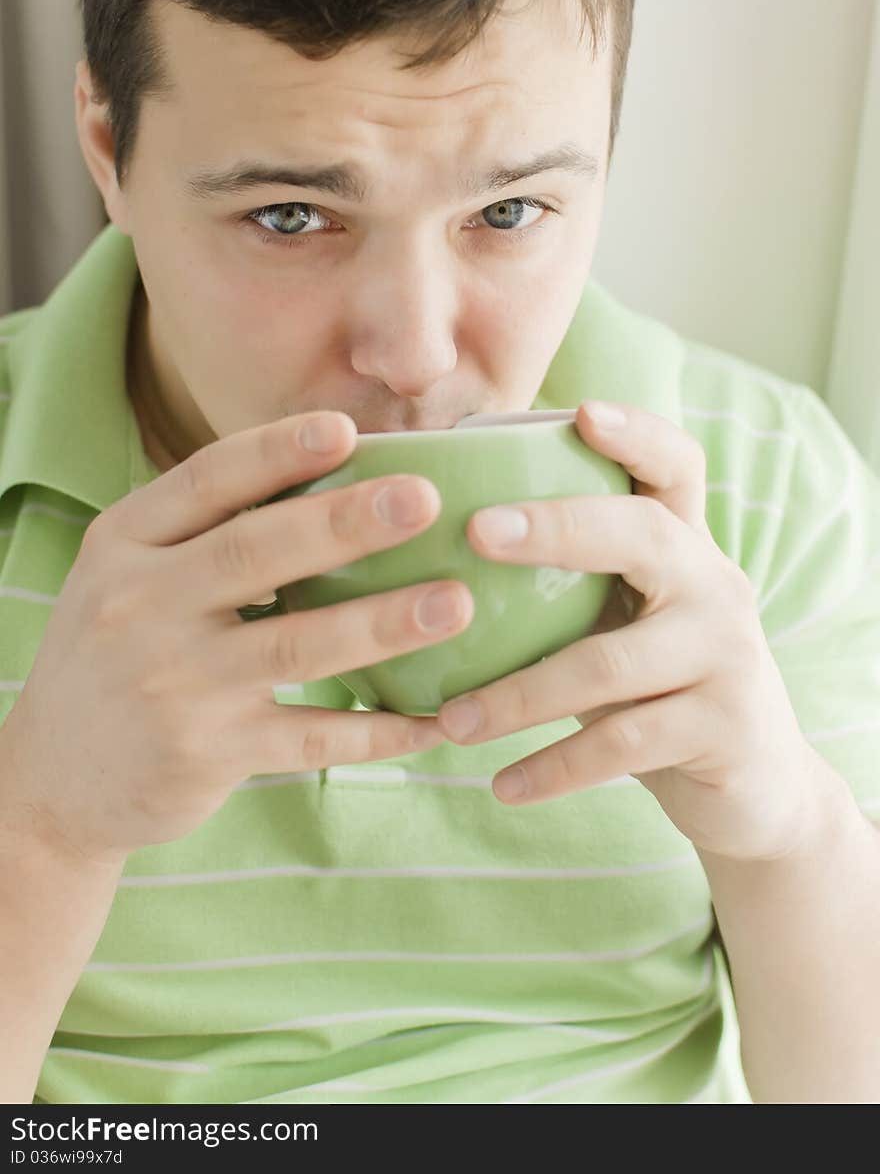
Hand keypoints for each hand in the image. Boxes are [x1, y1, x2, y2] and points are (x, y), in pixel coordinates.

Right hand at [0, 413, 471, 866]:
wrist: (55, 780)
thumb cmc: (119, 653)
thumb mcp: (129, 575)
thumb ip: (205, 530)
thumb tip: (332, 469)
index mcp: (124, 543)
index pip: (205, 480)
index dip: (277, 451)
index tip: (346, 428)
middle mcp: (141, 605)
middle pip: (255, 551)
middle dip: (346, 522)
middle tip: (424, 499)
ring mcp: (174, 684)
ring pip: (295, 645)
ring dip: (382, 622)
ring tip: (455, 603)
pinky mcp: (207, 753)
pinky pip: (310, 738)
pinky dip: (376, 733)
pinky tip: (432, 720)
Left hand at [438, 399, 821, 862]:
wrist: (756, 787)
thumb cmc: (654, 689)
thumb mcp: (622, 625)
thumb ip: (563, 588)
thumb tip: (426, 561)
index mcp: (685, 548)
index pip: (676, 468)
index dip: (636, 433)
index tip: (581, 411)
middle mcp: (715, 586)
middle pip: (641, 534)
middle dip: (557, 527)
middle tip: (476, 532)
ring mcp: (727, 655)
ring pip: (609, 663)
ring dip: (519, 696)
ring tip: (451, 722)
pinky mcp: (725, 727)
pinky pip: (624, 744)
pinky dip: (555, 767)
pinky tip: (503, 786)